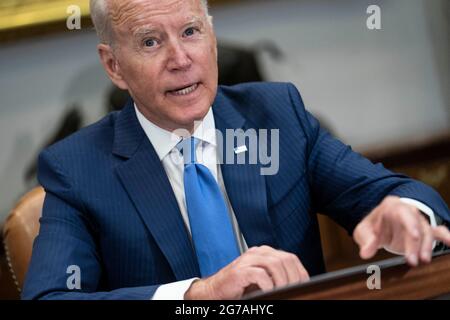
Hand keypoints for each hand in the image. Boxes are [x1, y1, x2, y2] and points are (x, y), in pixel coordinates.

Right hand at [184, 245, 309, 299]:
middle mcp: (257, 253)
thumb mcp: (263, 280)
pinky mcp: (239, 271)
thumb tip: (298, 284)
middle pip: (285, 259)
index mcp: (264, 253)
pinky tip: (268, 292)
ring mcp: (247, 260)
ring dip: (283, 281)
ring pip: (275, 264)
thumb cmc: (239, 287)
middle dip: (294, 277)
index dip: (300, 272)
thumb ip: (277, 276)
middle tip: (294, 291)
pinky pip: (260, 274)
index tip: (304, 285)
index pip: (290, 258)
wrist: (214, 291)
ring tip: (283, 292)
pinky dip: (268, 285)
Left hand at [353, 196, 449, 265]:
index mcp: (392, 206)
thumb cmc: (373, 226)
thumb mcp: (363, 231)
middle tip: (413, 260)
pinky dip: (445, 236)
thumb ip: (365, 240)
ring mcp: (418, 221)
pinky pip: (438, 231)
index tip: (414, 237)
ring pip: (428, 231)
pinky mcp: (424, 231)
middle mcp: (408, 210)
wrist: (380, 225)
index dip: (410, 224)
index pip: (403, 212)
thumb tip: (365, 253)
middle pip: (417, 224)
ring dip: (427, 246)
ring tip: (423, 260)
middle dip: (417, 242)